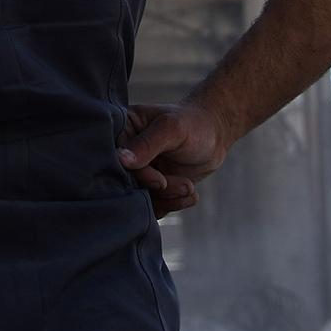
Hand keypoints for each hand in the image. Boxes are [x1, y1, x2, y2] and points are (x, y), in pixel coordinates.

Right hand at [119, 99, 232, 218]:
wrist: (214, 136)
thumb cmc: (193, 123)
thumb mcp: (171, 129)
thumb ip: (147, 144)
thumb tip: (121, 159)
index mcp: (123, 130)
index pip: (116, 160)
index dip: (138, 175)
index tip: (161, 180)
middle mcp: (126, 153)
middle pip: (128, 183)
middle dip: (158, 190)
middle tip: (184, 185)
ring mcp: (139, 171)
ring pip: (141, 198)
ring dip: (168, 198)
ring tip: (189, 187)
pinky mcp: (151, 187)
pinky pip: (154, 206)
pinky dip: (174, 204)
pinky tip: (190, 193)